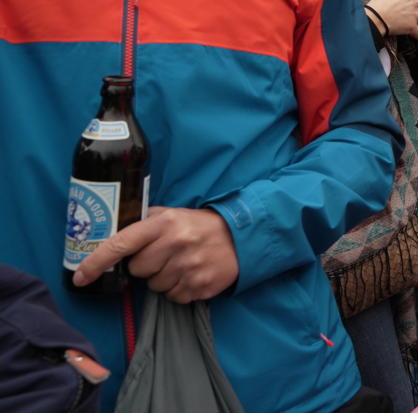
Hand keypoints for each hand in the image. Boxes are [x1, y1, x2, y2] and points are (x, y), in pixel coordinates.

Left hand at [73, 207, 237, 302]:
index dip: (96, 262)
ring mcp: (189, 267)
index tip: (80, 277)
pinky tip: (192, 274)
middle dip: (147, 266)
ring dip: (164, 279)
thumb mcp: (173, 214)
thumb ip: (144, 221)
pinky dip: (180, 289)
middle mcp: (175, 244)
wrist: (243, 236)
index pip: (120, 244)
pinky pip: (174, 297)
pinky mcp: (201, 285)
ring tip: (182, 263)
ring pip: (155, 287)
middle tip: (165, 255)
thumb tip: (109, 233)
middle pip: (138, 270)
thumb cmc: (200, 225)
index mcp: (164, 224)